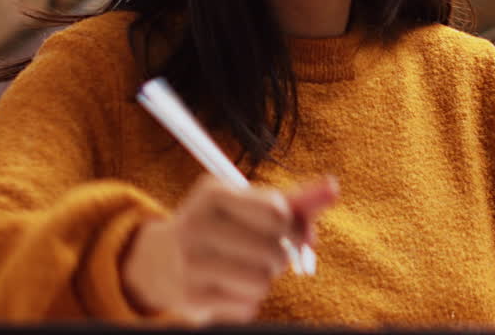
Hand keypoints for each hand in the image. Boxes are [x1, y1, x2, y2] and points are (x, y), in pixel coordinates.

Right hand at [121, 174, 338, 323]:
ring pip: (263, 280)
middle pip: (275, 249)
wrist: (161, 261)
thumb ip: (297, 200)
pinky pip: (248, 305)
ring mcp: (189, 262)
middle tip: (262, 252)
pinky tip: (229, 287)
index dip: (293, 226)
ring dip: (264, 278)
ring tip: (245, 269)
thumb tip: (333, 188)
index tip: (286, 229)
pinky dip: (247, 299)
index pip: (278, 212)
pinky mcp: (191, 297)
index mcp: (214, 193)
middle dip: (279, 255)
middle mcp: (196, 224)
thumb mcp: (254, 206)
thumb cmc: (224, 226)